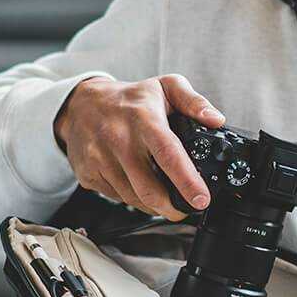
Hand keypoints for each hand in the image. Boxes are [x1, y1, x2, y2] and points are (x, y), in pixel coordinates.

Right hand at [53, 74, 224, 220]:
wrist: (80, 104)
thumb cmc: (128, 99)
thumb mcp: (165, 87)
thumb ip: (193, 101)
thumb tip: (216, 119)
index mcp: (143, 118)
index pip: (168, 154)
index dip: (187, 182)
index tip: (201, 200)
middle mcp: (119, 139)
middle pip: (149, 188)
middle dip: (172, 208)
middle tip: (186, 209)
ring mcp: (100, 158)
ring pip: (133, 198)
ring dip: (153, 205)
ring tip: (164, 197)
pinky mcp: (88, 174)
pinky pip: (117, 197)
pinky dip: (133, 199)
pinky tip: (138, 185)